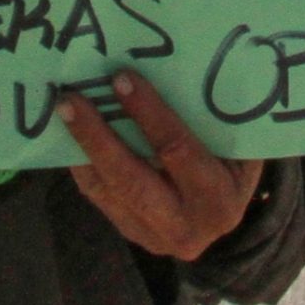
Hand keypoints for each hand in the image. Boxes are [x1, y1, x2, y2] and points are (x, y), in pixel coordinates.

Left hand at [59, 71, 264, 261]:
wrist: (228, 215)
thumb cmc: (236, 165)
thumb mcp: (240, 147)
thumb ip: (215, 120)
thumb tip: (174, 67)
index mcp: (219, 200)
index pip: (178, 151)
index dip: (149, 115)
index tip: (123, 80)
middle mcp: (186, 226)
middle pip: (132, 179)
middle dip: (98, 137)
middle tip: (72, 100)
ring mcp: (155, 236)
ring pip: (108, 190)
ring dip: (83, 148)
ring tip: (64, 111)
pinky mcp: (133, 233)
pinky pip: (100, 197)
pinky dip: (84, 164)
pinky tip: (71, 136)